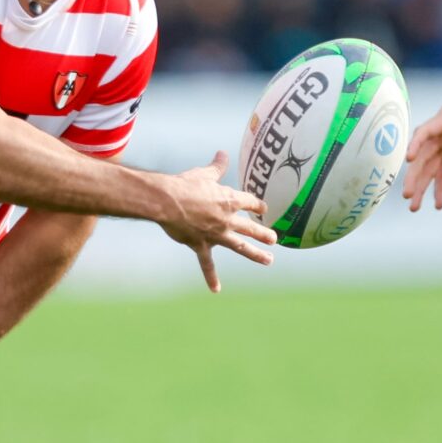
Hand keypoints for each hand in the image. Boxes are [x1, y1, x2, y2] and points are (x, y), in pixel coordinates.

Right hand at [155, 150, 275, 291]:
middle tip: (275, 239)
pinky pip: (208, 264)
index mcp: (229, 199)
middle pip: (251, 227)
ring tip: (269, 260)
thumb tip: (223, 153)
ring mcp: (216, 234)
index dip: (257, 204)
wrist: (167, 201)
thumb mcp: (204, 174)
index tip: (263, 207)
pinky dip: (211, 277)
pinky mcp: (201, 245)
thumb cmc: (184, 184)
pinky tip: (217, 289)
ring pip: (240, 246)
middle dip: (264, 233)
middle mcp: (227, 218)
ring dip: (255, 254)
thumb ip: (216, 166)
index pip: (250, 202)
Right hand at [403, 71, 441, 211]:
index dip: (417, 144)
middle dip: (414, 176)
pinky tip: (438, 206)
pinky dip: (440, 189)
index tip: (408, 159)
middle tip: (406, 195)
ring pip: (428, 170)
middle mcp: (437, 136)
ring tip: (413, 209)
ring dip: (421, 188)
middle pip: (422, 158)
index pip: (426, 132)